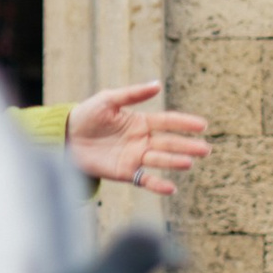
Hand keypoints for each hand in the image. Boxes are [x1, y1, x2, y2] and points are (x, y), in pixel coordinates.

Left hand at [66, 81, 207, 197]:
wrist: (66, 137)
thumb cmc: (87, 115)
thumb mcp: (108, 99)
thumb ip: (132, 94)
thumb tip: (157, 84)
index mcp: (141, 122)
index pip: (168, 122)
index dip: (185, 123)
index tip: (202, 125)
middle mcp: (142, 140)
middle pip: (169, 142)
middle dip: (187, 145)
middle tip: (205, 149)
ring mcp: (135, 157)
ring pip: (160, 160)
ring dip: (174, 161)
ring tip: (189, 162)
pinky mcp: (124, 172)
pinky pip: (144, 179)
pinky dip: (157, 184)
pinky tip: (171, 188)